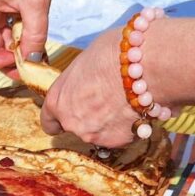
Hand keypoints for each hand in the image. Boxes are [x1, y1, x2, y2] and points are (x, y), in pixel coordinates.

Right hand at [0, 0, 64, 71]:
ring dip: (14, 49)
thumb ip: (34, 37)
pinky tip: (35, 41)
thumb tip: (32, 62)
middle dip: (5, 58)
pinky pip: (7, 27)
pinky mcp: (4, 1)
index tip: (16, 60)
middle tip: (29, 64)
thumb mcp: (36, 4)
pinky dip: (20, 37)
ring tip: (36, 54)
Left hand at [40, 27, 136, 146]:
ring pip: (100, 133)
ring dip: (109, 122)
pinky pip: (122, 136)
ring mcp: (96, 135)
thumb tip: (86, 82)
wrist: (145, 64)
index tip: (65, 117)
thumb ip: (78, 81)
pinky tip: (136, 108)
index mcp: (58, 101)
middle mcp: (73, 123)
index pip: (49, 122)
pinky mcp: (120, 141)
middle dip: (89, 117)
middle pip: (76, 127)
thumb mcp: (83, 62)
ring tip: (124, 101)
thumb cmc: (112, 54)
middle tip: (105, 99)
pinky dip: (128, 126)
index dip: (59, 119)